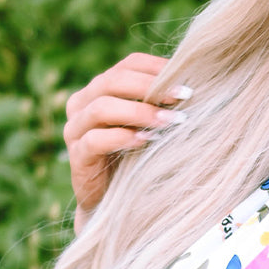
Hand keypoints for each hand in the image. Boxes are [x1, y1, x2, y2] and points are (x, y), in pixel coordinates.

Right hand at [62, 52, 190, 222]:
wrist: (112, 202)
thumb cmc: (135, 159)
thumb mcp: (148, 126)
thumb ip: (159, 105)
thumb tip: (194, 84)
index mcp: (99, 89)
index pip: (128, 65)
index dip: (157, 68)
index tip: (186, 80)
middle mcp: (82, 104)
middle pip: (112, 81)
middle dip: (151, 88)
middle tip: (183, 97)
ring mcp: (75, 130)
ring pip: (102, 108)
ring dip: (140, 112)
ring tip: (170, 121)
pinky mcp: (77, 156)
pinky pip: (95, 140)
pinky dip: (123, 138)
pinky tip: (146, 141)